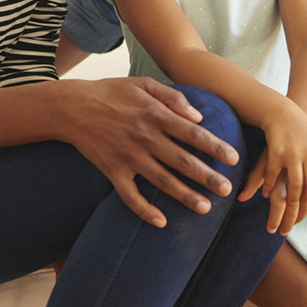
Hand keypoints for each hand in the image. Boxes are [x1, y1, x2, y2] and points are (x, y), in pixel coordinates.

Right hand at [60, 77, 238, 226]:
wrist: (72, 107)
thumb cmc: (112, 92)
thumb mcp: (144, 84)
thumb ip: (173, 98)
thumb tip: (199, 117)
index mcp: (155, 115)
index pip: (192, 133)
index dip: (214, 146)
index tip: (234, 158)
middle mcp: (145, 137)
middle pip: (182, 161)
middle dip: (207, 176)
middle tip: (227, 189)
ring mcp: (128, 156)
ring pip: (162, 181)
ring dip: (184, 196)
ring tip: (205, 208)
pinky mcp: (112, 171)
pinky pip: (130, 196)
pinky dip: (144, 210)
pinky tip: (161, 222)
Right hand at [238, 108, 306, 234]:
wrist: (284, 113)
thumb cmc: (304, 132)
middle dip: (306, 200)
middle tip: (299, 205)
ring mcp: (293, 152)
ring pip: (294, 184)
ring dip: (290, 198)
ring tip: (285, 203)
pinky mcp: (276, 151)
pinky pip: (274, 174)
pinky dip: (270, 186)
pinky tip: (267, 193)